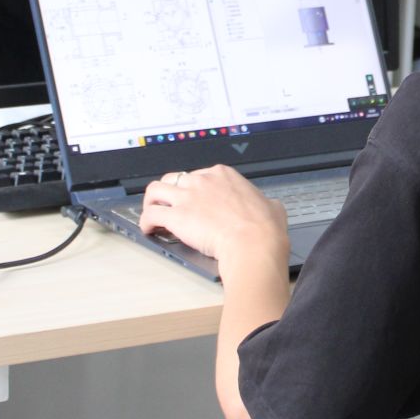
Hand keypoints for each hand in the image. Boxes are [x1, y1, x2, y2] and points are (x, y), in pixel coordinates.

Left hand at [139, 166, 289, 264]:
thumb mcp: (273, 206)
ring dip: (151, 201)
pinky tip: (149, 229)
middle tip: (170, 204)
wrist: (254, 244)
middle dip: (170, 191)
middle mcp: (202, 181)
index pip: (199, 174)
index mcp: (223, 175)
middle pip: (174, 178)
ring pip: (155, 190)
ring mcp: (187, 197)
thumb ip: (266, 202)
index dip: (194, 188)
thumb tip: (270, 205)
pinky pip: (150, 214)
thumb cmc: (264, 229)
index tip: (193, 200)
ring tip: (152, 212)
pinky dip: (146, 222)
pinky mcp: (176, 216)